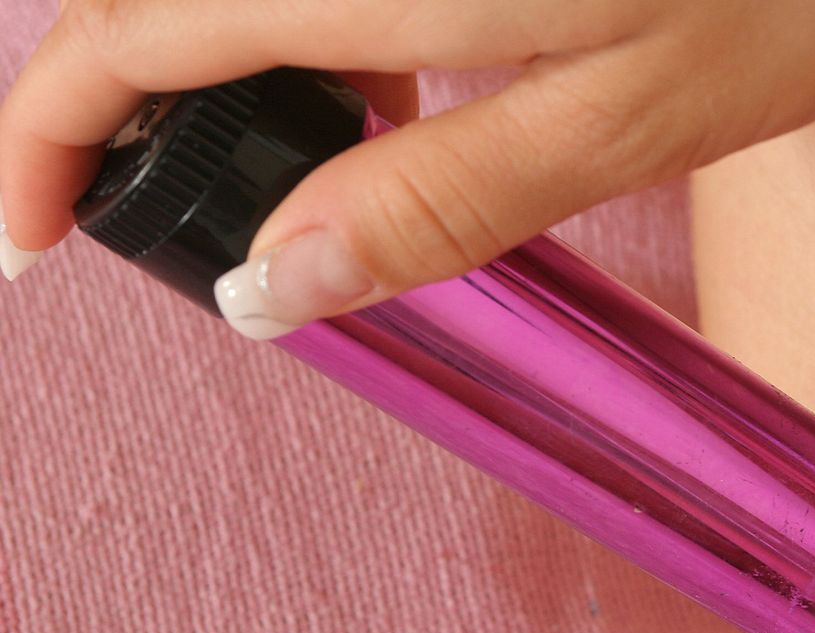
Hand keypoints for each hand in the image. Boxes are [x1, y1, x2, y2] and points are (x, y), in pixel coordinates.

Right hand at [0, 0, 814, 333]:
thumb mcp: (617, 125)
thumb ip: (437, 200)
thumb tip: (268, 285)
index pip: (125, 31)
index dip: (51, 138)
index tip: (36, 238)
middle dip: (144, 108)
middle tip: (206, 217)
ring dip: (244, 70)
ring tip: (324, 166)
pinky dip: (321, 27)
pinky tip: (399, 76)